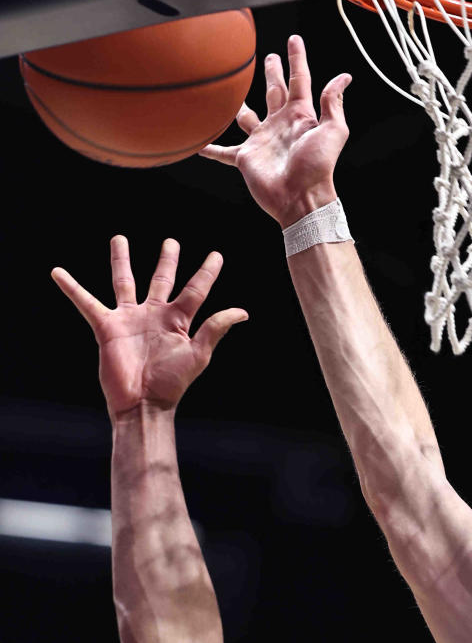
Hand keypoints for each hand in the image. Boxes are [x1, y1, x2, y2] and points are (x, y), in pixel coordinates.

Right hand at [51, 236, 247, 422]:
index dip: (207, 272)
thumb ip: (215, 328)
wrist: (142, 403)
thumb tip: (243, 311)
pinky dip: (72, 288)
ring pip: (124, 282)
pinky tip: (57, 272)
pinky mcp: (107, 326)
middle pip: (161, 280)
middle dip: (166, 261)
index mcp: (178, 320)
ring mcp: (130, 319)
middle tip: (171, 242)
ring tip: (119, 239)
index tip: (216, 255)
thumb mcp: (198, 354)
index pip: (196, 289)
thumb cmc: (171, 383)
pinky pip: (86, 302)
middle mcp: (154, 315)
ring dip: (121, 260)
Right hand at [201, 35, 350, 224]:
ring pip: (246, 116)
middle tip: (268, 57)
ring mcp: (262, 140)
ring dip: (238, 104)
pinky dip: (211, 146)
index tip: (294, 39)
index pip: (298, 80)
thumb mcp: (332, 131)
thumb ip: (333, 103)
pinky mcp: (246, 157)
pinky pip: (224, 150)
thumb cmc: (318, 166)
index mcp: (300, 116)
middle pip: (274, 92)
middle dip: (271, 74)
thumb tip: (344, 77)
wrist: (300, 198)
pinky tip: (199, 142)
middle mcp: (279, 124)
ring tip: (230, 91)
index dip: (296, 59)